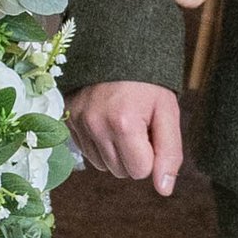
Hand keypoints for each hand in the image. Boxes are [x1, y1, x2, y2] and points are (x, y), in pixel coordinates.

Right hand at [67, 80, 183, 194]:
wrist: (116, 48)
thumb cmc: (146, 82)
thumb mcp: (167, 111)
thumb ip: (170, 152)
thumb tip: (164, 189)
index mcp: (123, 123)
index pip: (140, 171)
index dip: (151, 154)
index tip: (150, 130)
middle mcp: (95, 125)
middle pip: (121, 172)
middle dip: (134, 155)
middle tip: (137, 125)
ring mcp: (77, 122)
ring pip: (103, 166)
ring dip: (116, 152)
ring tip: (121, 122)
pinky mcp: (67, 119)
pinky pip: (87, 152)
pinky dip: (99, 144)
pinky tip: (106, 121)